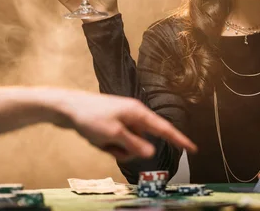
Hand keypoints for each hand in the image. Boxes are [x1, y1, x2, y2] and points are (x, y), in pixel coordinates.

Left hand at [57, 91, 196, 160]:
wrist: (67, 107)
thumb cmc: (91, 118)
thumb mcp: (114, 135)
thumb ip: (134, 145)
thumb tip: (152, 152)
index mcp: (138, 113)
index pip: (164, 129)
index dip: (179, 139)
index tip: (193, 148)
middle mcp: (134, 115)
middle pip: (143, 142)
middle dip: (129, 150)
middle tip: (110, 144)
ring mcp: (123, 120)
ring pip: (129, 145)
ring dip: (116, 148)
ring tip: (100, 140)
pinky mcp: (113, 124)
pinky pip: (118, 142)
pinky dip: (108, 145)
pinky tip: (96, 139)